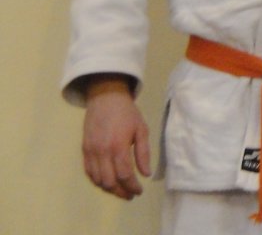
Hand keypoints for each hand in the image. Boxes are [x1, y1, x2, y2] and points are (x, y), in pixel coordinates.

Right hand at [82, 76, 149, 198]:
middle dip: (121, 191)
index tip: (138, 191)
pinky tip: (107, 181)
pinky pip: (88, 172)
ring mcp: (91, 152)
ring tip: (120, 190)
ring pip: (97, 180)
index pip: (124, 175)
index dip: (132, 186)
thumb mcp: (141, 129)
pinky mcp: (84, 150)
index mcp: (118, 146)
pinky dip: (97, 181)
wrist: (106, 98)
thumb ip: (143, 153)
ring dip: (109, 188)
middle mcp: (102, 152)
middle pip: (109, 181)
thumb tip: (145, 174)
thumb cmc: (127, 113)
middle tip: (130, 194)